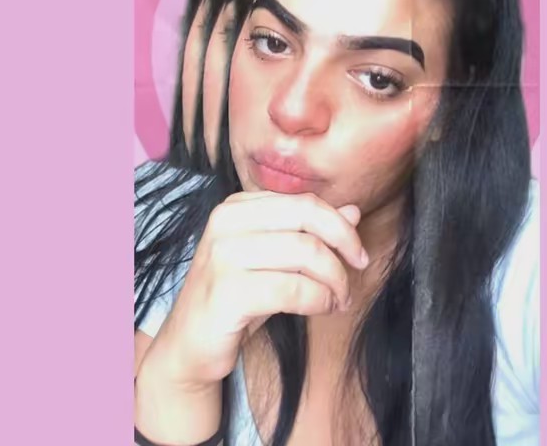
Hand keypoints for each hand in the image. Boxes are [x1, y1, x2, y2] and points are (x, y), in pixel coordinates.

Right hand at [138, 191, 367, 392]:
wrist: (188, 344)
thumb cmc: (236, 297)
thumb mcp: (275, 258)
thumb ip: (309, 231)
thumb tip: (352, 211)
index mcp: (237, 206)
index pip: (304, 202)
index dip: (339, 225)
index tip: (358, 251)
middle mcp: (226, 222)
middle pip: (307, 219)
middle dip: (342, 245)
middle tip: (358, 270)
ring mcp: (223, 255)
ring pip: (305, 253)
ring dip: (334, 279)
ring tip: (339, 298)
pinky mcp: (226, 292)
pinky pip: (292, 289)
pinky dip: (318, 299)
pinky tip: (323, 308)